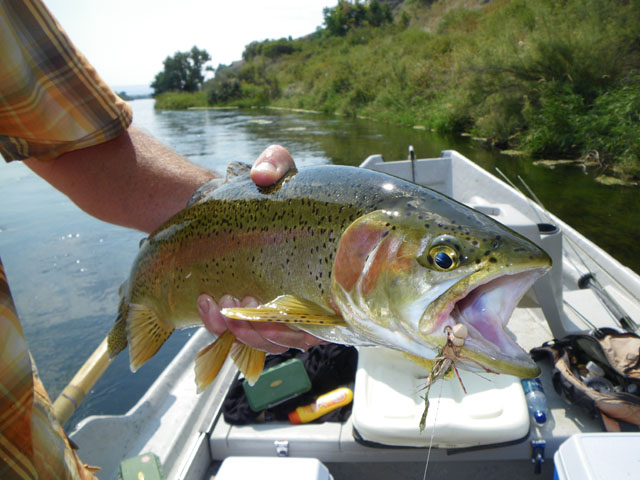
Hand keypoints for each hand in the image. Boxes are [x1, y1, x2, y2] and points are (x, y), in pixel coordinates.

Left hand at [198, 145, 324, 352]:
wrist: (242, 203)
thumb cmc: (272, 192)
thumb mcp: (277, 170)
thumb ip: (275, 163)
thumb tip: (263, 177)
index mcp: (329, 275)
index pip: (332, 319)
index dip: (306, 326)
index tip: (275, 309)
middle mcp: (310, 302)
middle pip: (295, 340)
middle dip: (263, 332)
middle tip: (238, 301)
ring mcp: (281, 313)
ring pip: (267, 345)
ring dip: (241, 334)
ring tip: (216, 303)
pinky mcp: (252, 315)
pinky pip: (241, 338)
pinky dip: (221, 329)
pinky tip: (206, 304)